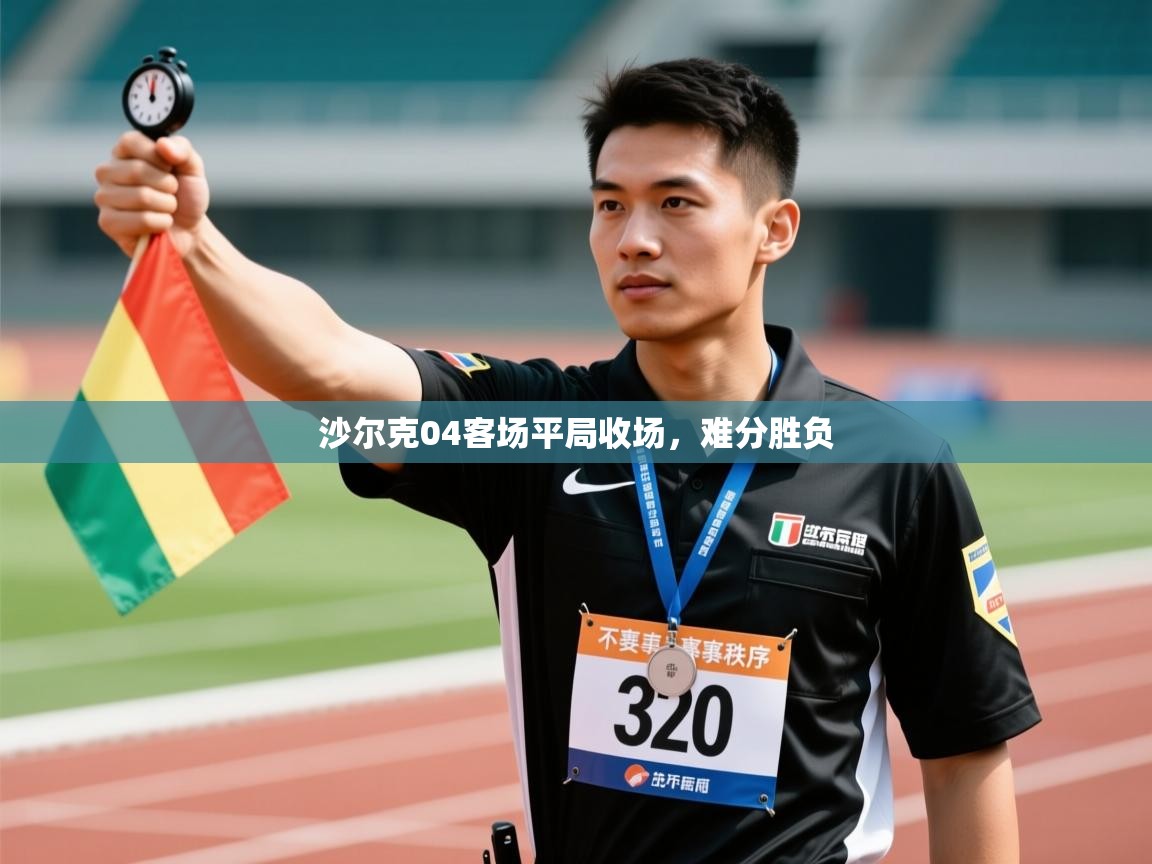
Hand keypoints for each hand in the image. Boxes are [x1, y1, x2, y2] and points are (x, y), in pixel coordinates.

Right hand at [94, 131, 209, 257]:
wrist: (189, 230)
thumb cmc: (186, 194)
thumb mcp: (192, 167)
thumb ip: (182, 149)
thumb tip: (162, 144)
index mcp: (123, 151)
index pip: (131, 142)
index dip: (159, 158)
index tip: (170, 169)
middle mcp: (107, 171)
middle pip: (137, 170)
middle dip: (167, 185)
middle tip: (172, 192)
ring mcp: (104, 197)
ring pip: (142, 197)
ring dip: (167, 205)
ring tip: (167, 208)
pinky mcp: (107, 222)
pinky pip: (142, 220)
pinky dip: (162, 223)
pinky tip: (160, 224)